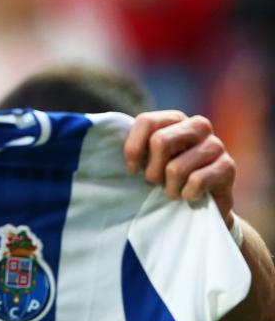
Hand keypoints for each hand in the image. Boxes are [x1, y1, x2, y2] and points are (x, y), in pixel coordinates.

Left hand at [123, 110, 235, 225]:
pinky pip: (196, 181)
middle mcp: (198, 125)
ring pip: (176, 168)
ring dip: (169, 188)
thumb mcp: (147, 159)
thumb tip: (91, 132)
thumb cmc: (167, 177)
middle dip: (152, 170)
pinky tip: (189, 196)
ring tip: (172, 192)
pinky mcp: (228, 166)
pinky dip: (187, 194)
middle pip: (160, 141)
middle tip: (155, 182)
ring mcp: (215, 145)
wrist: (203, 202)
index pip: (146, 121)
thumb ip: (133, 147)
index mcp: (175, 118)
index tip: (131, 169)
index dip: (133, 148)